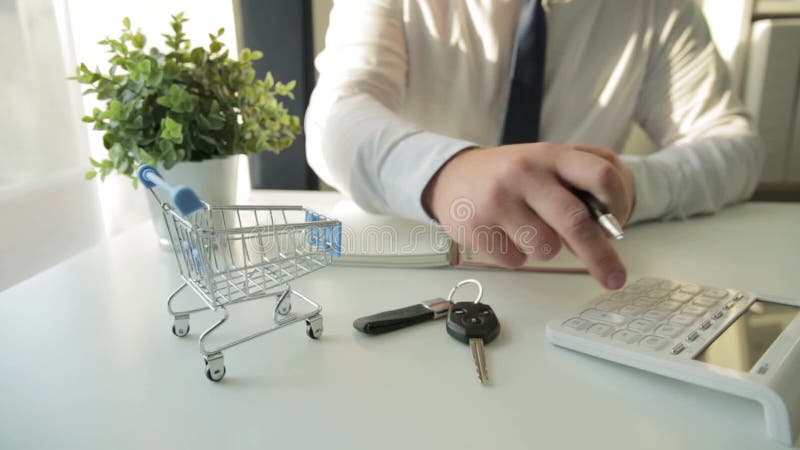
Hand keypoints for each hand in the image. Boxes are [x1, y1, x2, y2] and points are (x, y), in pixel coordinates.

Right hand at [422, 142, 635, 289]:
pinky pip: (516, 260)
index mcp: (550, 156)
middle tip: (614, 279)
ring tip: (527, 229)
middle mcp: (525, 174)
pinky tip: (502, 234)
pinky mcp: (476, 227)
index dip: (620, 204)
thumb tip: (609, 230)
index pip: (601, 176)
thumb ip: (578, 185)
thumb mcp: (544, 164)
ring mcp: (498, 200)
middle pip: (576, 222)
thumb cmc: (510, 175)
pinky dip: (516, 254)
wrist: (451, 175)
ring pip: (546, 248)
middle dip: (601, 257)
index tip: (619, 226)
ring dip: (545, 249)